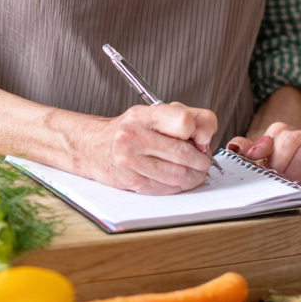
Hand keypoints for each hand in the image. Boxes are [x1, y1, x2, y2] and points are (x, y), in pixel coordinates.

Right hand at [79, 102, 217, 194]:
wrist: (94, 147)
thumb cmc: (131, 129)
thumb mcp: (156, 112)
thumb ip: (188, 117)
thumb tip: (206, 138)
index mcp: (143, 114)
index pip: (184, 121)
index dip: (199, 132)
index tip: (200, 138)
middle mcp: (133, 136)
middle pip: (183, 153)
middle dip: (201, 160)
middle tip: (204, 160)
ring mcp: (129, 161)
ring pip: (177, 175)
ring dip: (193, 177)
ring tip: (194, 171)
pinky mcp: (130, 182)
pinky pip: (165, 189)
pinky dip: (178, 186)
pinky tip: (178, 179)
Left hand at [226, 121, 300, 187]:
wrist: (288, 168)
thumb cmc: (269, 161)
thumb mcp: (253, 153)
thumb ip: (243, 148)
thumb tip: (234, 148)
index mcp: (280, 131)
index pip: (275, 132)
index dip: (263, 147)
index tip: (255, 159)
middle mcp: (299, 137)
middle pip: (290, 142)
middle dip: (278, 163)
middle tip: (271, 177)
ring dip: (292, 174)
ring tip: (284, 184)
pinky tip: (300, 186)